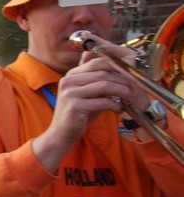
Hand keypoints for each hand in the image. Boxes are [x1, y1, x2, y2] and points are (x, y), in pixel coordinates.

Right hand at [31, 53, 139, 170]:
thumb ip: (95, 79)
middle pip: (102, 73)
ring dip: (122, 91)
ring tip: (130, 98)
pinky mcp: (75, 107)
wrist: (62, 133)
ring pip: (104, 86)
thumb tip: (112, 63)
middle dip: (122, 79)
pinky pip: (102, 102)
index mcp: (71, 75)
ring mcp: (70, 94)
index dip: (116, 66)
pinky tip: (120, 109)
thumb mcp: (86, 92)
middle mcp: (68, 81)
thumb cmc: (78, 113)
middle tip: (134, 87)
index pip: (96, 62)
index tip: (129, 74)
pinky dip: (115, 105)